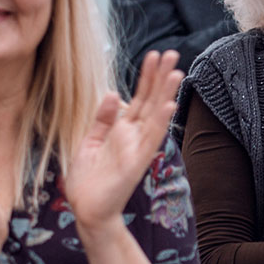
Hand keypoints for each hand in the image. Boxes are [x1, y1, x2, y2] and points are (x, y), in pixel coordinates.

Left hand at [65, 49, 181, 235]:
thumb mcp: (90, 141)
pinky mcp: (136, 163)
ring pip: (155, 116)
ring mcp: (138, 149)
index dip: (147, 77)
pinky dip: (159, 122)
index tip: (154, 55)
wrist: (87, 210)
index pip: (139, 98)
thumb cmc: (89, 180)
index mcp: (124, 131)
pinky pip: (150, 140)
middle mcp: (134, 137)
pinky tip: (168, 106)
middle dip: (160, 77)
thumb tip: (114, 93)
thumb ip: (103, 118)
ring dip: (166, 94)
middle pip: (151, 101)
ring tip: (176, 72)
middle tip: (172, 53)